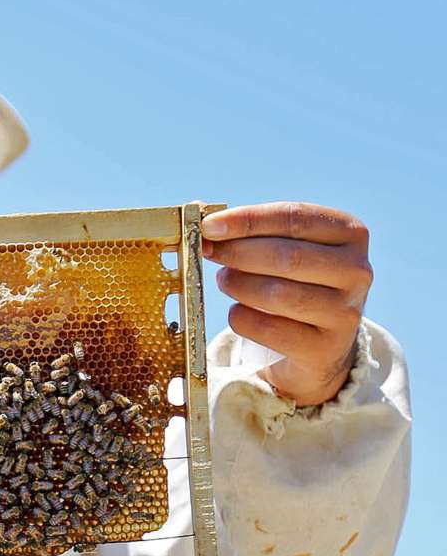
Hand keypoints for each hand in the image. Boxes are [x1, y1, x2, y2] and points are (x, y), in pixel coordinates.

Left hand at [201, 201, 372, 406]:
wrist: (319, 343)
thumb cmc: (293, 280)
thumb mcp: (284, 247)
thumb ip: (248, 227)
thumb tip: (198, 207)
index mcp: (350, 233)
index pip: (294, 218)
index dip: (247, 220)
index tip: (209, 226)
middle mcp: (357, 271)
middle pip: (288, 257)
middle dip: (239, 253)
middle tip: (210, 253)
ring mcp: (346, 312)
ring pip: (279, 294)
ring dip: (239, 285)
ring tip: (225, 280)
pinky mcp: (326, 348)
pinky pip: (269, 329)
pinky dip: (242, 318)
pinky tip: (238, 311)